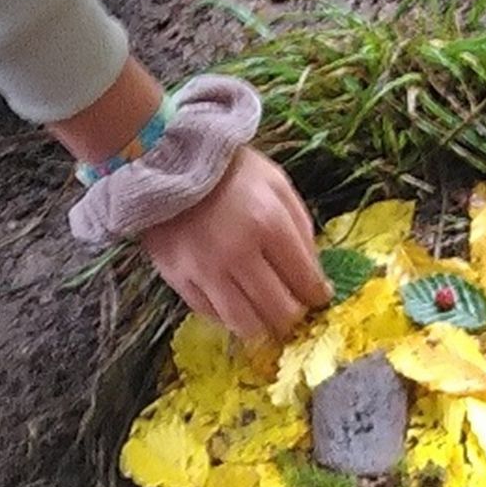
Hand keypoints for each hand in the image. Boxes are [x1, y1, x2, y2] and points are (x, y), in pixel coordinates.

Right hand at [142, 145, 330, 341]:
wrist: (167, 160)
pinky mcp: (177, 278)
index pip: (304, 281)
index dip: (317, 295)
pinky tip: (235, 302)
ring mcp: (204, 270)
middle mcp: (237, 253)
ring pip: (244, 324)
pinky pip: (209, 315)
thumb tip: (314, 276)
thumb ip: (302, 230)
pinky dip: (227, 315)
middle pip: (278, 311)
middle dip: (293, 314)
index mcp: (268, 224)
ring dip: (262, 326)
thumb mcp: (278, 185)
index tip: (318, 296)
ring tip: (266, 316)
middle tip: (294, 307)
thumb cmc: (230, 170)